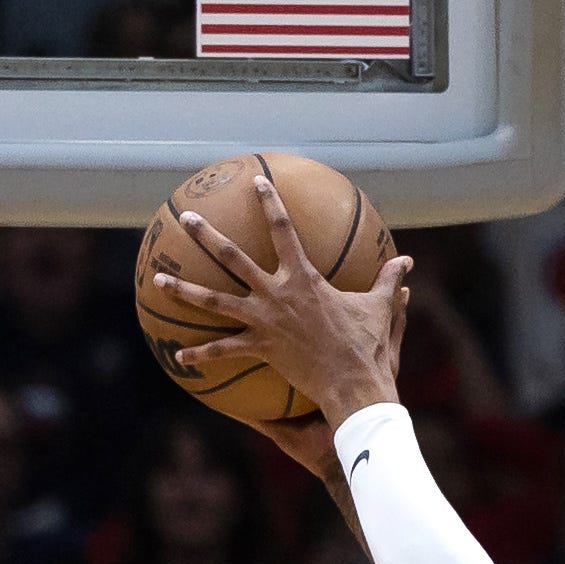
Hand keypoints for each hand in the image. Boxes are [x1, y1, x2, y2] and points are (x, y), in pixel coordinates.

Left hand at [153, 173, 411, 427]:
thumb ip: (389, 282)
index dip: (270, 202)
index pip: (283, 228)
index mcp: (304, 277)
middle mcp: (277, 293)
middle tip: (187, 219)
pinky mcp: (259, 348)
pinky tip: (179, 355)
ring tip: (157, 280)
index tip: (257, 181)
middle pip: (233, 258)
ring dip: (184, 290)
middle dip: (208, 235)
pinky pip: (223, 350)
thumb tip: (407, 262)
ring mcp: (263, 321)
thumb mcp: (381, 308)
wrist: (352, 382)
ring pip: (215, 300)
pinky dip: (201, 353)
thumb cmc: (368, 344)